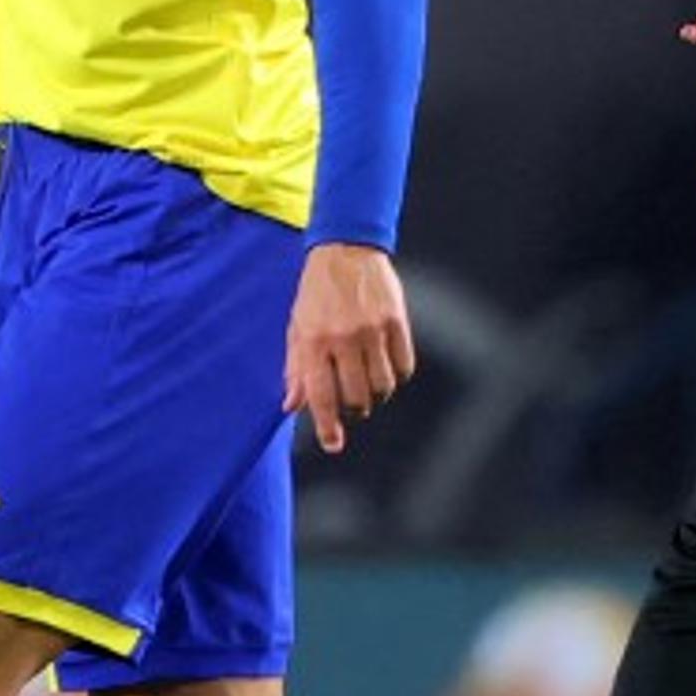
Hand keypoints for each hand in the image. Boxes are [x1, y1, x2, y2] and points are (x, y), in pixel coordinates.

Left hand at [283, 242, 415, 457]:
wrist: (345, 250)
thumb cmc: (316, 293)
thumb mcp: (297, 328)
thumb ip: (295, 369)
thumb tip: (291, 407)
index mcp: (313, 341)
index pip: (321, 395)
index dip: (327, 425)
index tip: (334, 445)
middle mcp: (343, 338)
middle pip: (357, 397)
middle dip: (354, 410)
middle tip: (351, 403)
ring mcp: (372, 329)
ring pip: (383, 386)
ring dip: (377, 394)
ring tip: (368, 383)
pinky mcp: (397, 321)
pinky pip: (405, 365)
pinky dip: (398, 374)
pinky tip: (387, 365)